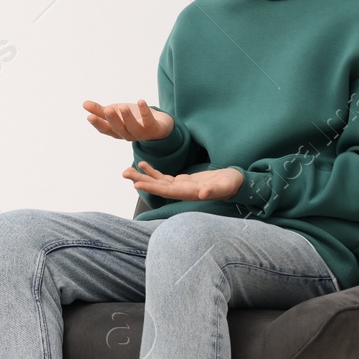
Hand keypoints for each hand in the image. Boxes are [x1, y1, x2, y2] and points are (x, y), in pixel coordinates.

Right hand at [83, 98, 173, 141]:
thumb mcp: (116, 113)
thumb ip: (100, 110)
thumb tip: (84, 104)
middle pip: (118, 129)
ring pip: (133, 127)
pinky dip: (145, 111)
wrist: (158, 125)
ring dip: (128, 117)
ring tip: (123, 107)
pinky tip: (141, 101)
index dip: (98, 124)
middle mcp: (127, 134)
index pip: (105, 129)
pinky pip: (149, 121)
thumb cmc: (133, 119)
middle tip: (107, 109)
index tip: (89, 116)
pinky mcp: (154, 129)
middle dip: (113, 119)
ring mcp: (141, 133)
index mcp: (116, 131)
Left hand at [123, 162, 243, 201]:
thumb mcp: (225, 185)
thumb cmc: (231, 184)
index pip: (168, 192)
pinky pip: (164, 177)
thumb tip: (202, 194)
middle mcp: (182, 192)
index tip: (138, 183)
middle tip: (124, 173)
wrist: (234, 183)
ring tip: (127, 170)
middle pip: (158, 187)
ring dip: (143, 176)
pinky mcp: (182, 181)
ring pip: (158, 182)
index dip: (153, 187)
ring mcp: (181, 187)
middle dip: (142, 181)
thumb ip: (214, 189)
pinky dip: (153, 171)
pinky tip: (143, 164)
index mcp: (190, 193)